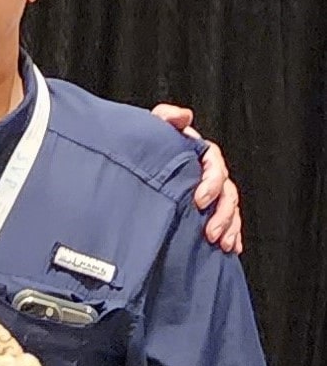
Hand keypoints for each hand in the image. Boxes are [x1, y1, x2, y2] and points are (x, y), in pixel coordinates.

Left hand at [151, 103, 241, 253]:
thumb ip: (166, 118)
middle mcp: (208, 174)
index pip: (214, 164)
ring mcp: (210, 193)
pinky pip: (227, 223)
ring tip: (222, 244)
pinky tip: (230, 249)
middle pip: (227, 192)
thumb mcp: (152, 129)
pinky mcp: (207, 211)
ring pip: (230, 209)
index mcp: (198, 154)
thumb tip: (184, 116)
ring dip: (230, 227)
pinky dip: (231, 235)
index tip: (200, 201)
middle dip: (223, 213)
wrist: (134, 168)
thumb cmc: (146, 147)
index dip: (211, 182)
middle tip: (210, 232)